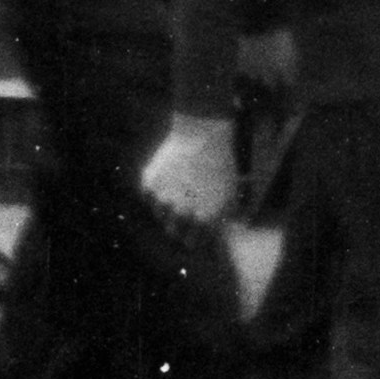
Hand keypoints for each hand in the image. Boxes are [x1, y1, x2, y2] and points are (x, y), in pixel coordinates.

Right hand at [139, 112, 241, 228]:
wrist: (202, 135)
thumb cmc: (221, 166)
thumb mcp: (230, 197)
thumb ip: (220, 222)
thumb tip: (213, 236)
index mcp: (204, 221)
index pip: (192, 243)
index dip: (194, 235)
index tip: (196, 225)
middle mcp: (181, 214)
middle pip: (173, 233)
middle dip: (179, 225)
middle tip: (184, 210)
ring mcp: (162, 199)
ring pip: (160, 215)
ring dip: (166, 208)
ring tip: (179, 188)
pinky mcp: (148, 184)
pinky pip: (149, 196)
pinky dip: (156, 190)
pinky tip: (169, 175)